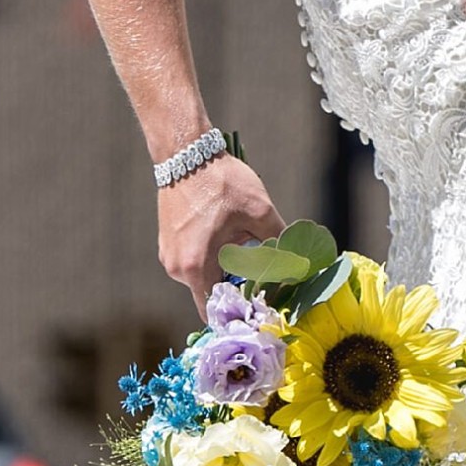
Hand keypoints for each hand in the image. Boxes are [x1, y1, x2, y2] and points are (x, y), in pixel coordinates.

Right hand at [158, 155, 284, 314]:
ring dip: (223, 266)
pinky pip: (193, 261)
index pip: (215, 310)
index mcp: (196, 267)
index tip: (257, 305)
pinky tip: (223, 232)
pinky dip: (210, 254)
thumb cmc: (220, 181)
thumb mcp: (259, 211)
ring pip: (203, 275)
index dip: (237, 311)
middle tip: (256, 264)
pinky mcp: (167, 244)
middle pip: (212, 292)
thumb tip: (298, 264)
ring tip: (238, 240)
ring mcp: (169, 256)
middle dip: (235, 283)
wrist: (185, 153)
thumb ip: (279, 242)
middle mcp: (177, 269)